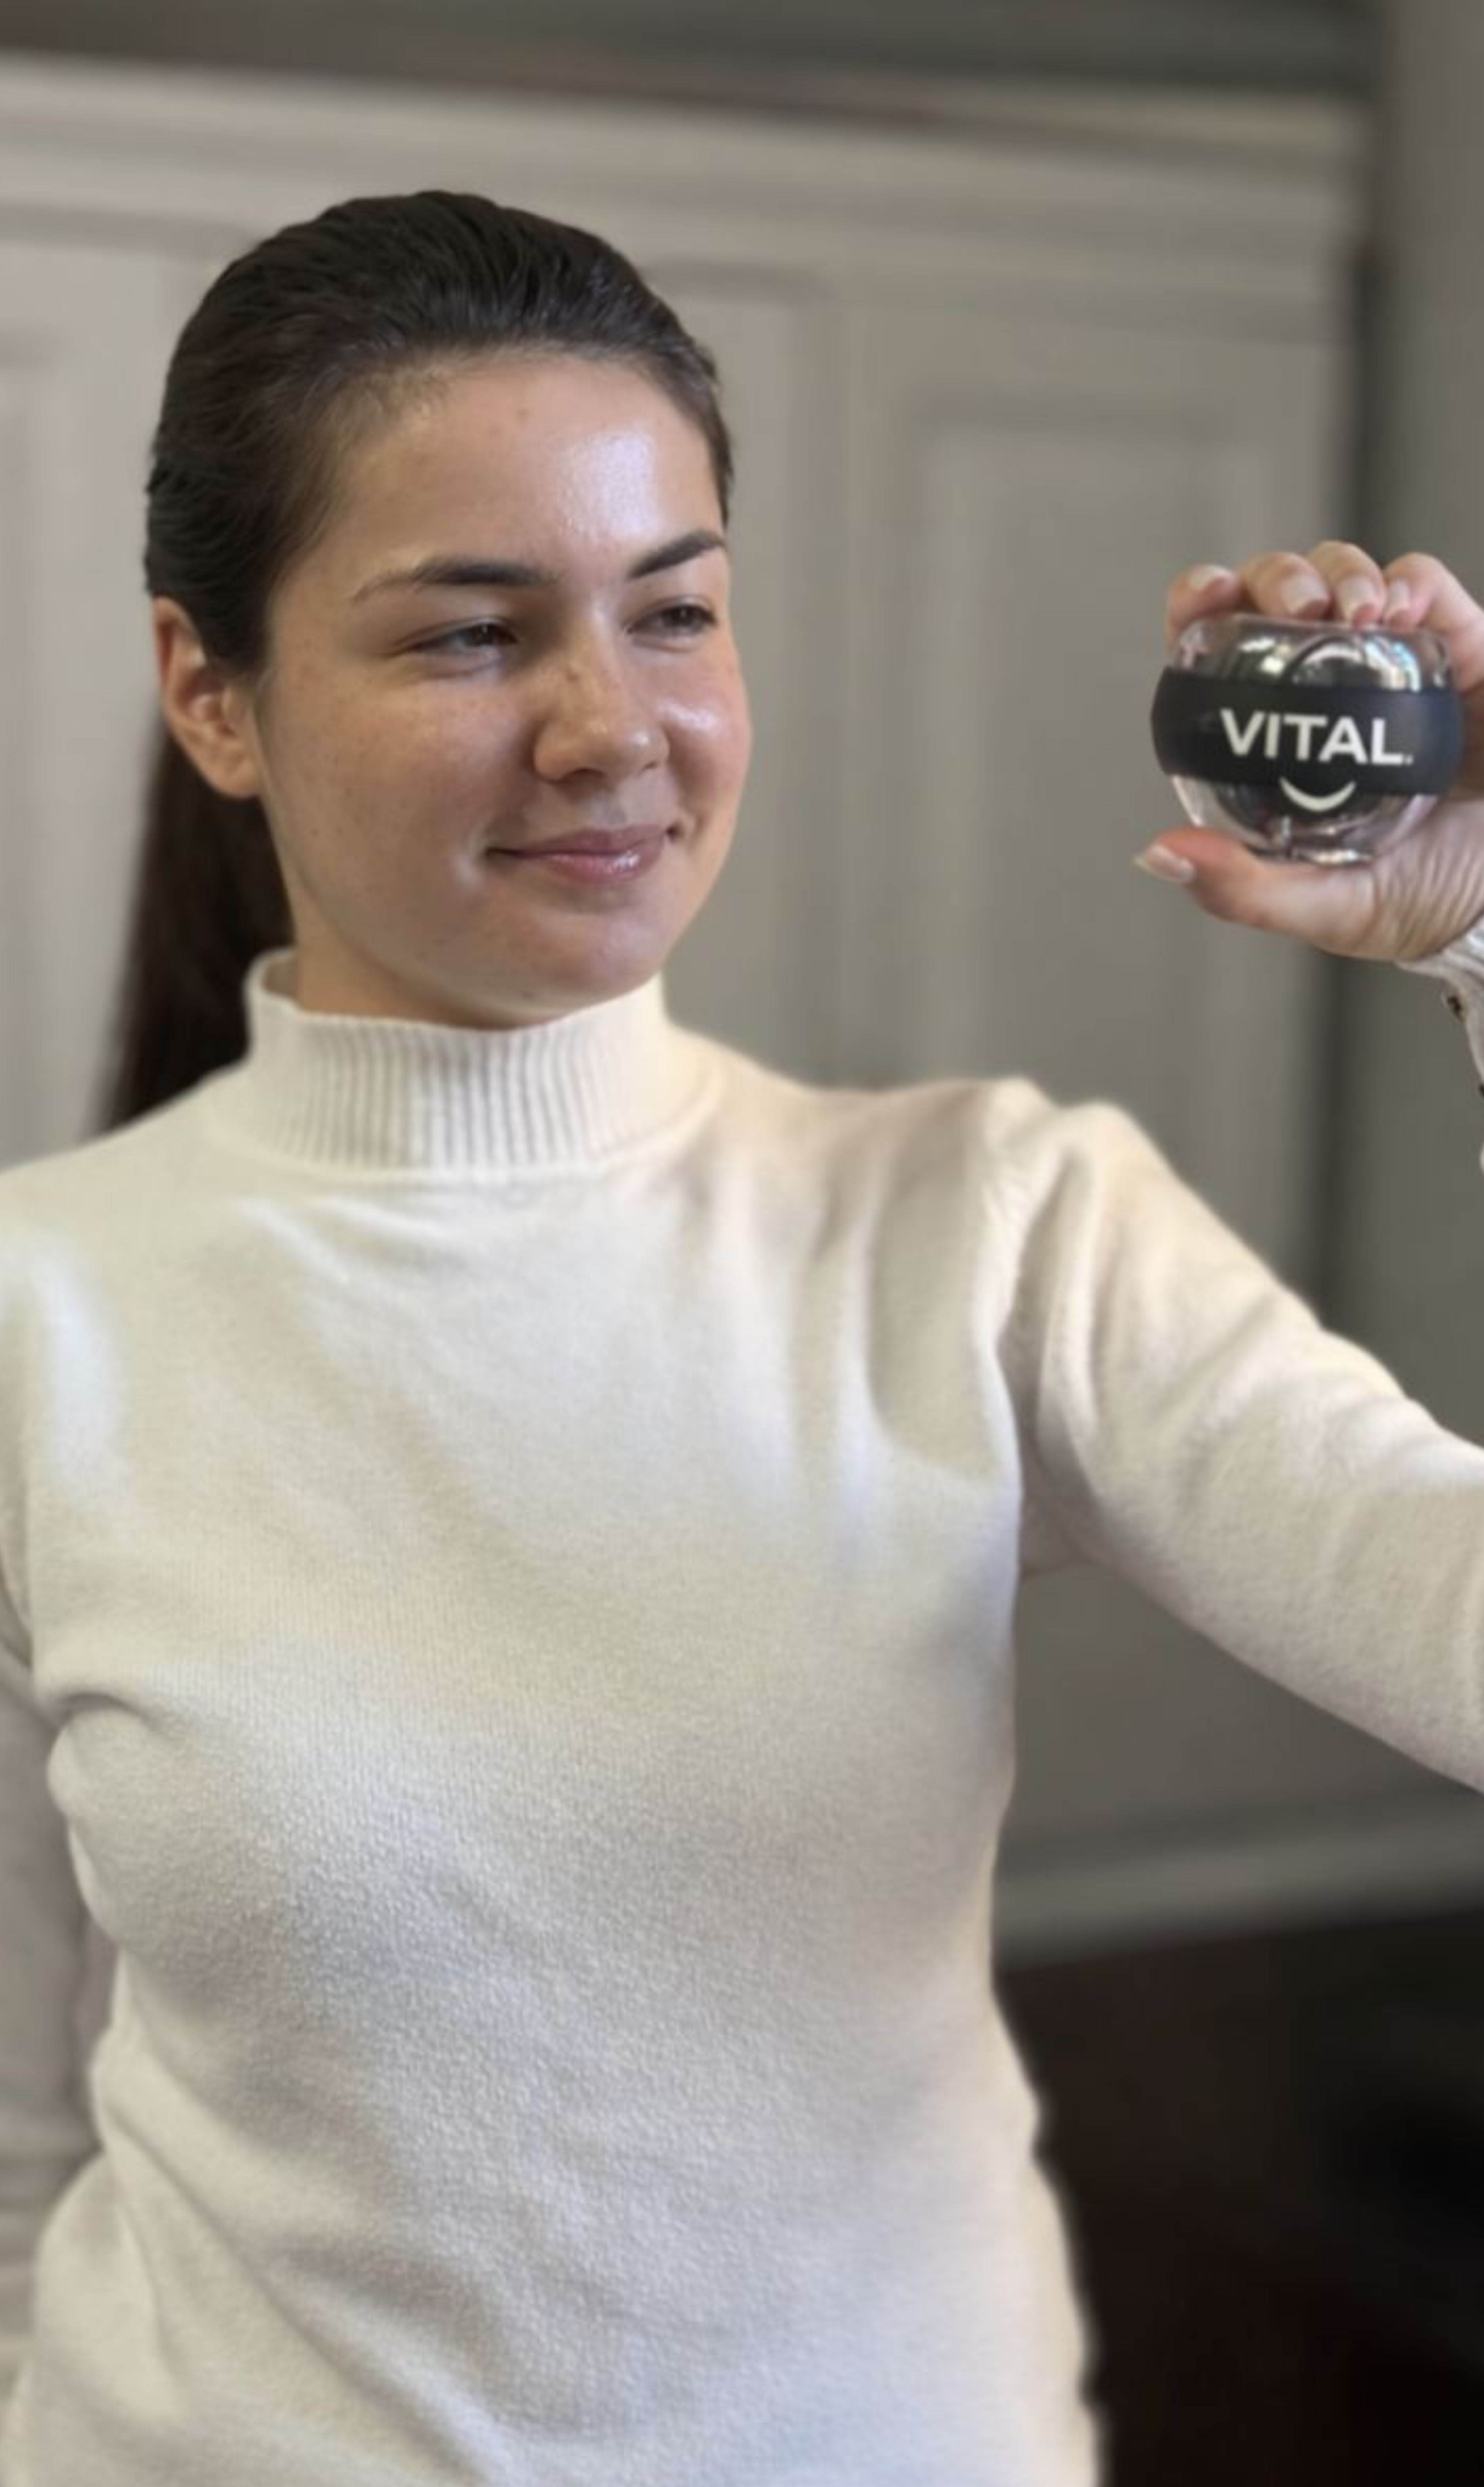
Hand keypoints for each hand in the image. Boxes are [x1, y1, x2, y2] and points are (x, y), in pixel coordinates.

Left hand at [1140, 543, 1483, 960]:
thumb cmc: (1419, 901)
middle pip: (1277, 593)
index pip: (1219, 652)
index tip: (1205, 598)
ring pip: (1344, 577)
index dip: (1200, 608)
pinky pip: (1425, 587)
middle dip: (1273, 578)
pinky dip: (1406, 581)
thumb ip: (1244, 888)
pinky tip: (1397, 609)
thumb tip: (1160, 851)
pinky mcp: (1460, 649)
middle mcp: (1327, 689)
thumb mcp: (1326, 907)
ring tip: (1352, 612)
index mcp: (1279, 739)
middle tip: (1293, 608)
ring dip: (1337, 573)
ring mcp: (1391, 664)